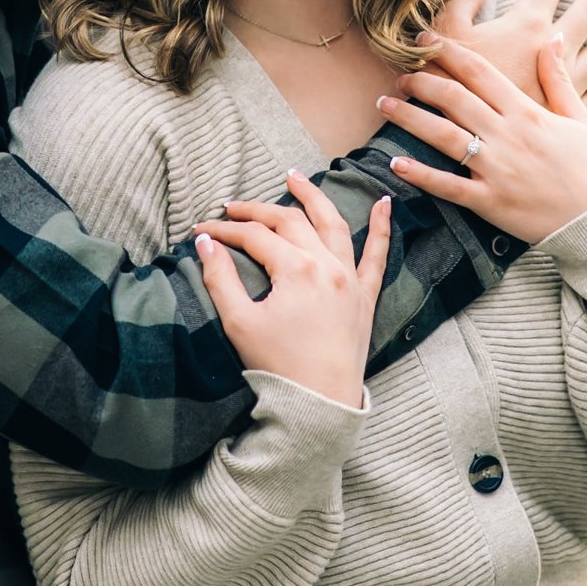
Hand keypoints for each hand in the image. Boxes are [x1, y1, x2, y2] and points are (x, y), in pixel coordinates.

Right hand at [192, 172, 390, 408]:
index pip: (255, 236)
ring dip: (314, 197)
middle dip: (257, 211)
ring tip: (294, 178)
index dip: (225, 230)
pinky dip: (382, 228)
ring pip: (333, 224)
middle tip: (233, 208)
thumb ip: (220, 278)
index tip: (202, 230)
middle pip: (289, 221)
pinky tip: (384, 204)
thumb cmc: (278, 367)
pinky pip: (378, 256)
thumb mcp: (240, 322)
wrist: (320, 406)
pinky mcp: (365, 296)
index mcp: (296, 270)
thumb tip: (205, 242)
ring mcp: (350, 279)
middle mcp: (327, 265)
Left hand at [377, 31, 586, 244]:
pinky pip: (448, 187)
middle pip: (454, 99)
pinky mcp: (491, 203)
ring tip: (384, 104)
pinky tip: (395, 163)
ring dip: (410, 118)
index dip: (448, 52)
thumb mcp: (580, 117)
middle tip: (399, 75)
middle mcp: (507, 136)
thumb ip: (558, 78)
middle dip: (421, 82)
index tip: (424, 41)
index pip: (479, 72)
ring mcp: (497, 170)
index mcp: (527, 112)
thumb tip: (553, 38)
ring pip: (444, 137)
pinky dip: (420, 175)